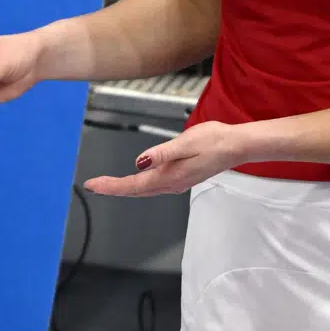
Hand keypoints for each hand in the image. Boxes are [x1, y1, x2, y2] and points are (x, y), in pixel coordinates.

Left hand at [84, 121, 251, 196]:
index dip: (111, 186)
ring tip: (105, 185)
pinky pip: (153, 186)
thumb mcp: (186, 142)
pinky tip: (133, 181)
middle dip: (112, 188)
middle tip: (92, 186)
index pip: (133, 184)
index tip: (92, 185)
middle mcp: (171, 183)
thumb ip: (162, 153)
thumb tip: (140, 162)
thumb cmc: (214, 140)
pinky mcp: (181, 177)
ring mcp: (177, 182)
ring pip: (144, 190)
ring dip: (124, 188)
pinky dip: (138, 185)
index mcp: (170, 176)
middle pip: (135, 190)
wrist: (237, 146)